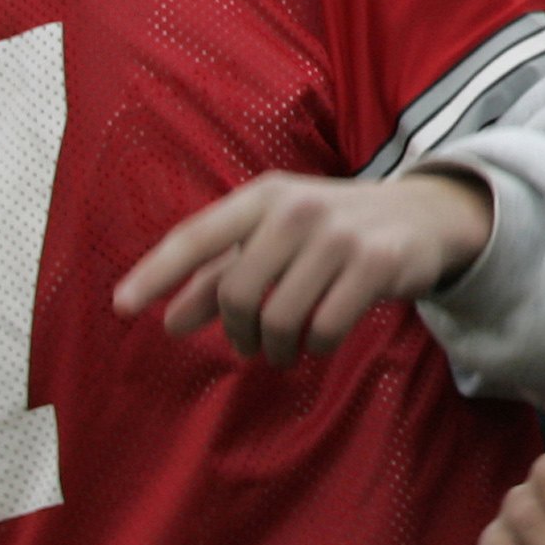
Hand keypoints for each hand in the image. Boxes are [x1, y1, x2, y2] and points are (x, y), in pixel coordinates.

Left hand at [113, 168, 493, 365]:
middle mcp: (299, 209)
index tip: (120, 308)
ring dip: (276, 347)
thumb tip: (168, 320)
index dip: (156, 272)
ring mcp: (340, 235)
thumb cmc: (334, 229)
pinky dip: (315, 346)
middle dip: (237, 332)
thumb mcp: (277, 237)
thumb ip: (223, 273)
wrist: (424, 214)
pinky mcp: (377, 263)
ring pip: (279, 317)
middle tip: (249, 344)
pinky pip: (324, 328)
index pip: (197, 235)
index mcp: (265, 196)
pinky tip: (320, 339)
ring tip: (284, 348)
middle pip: (237, 293)